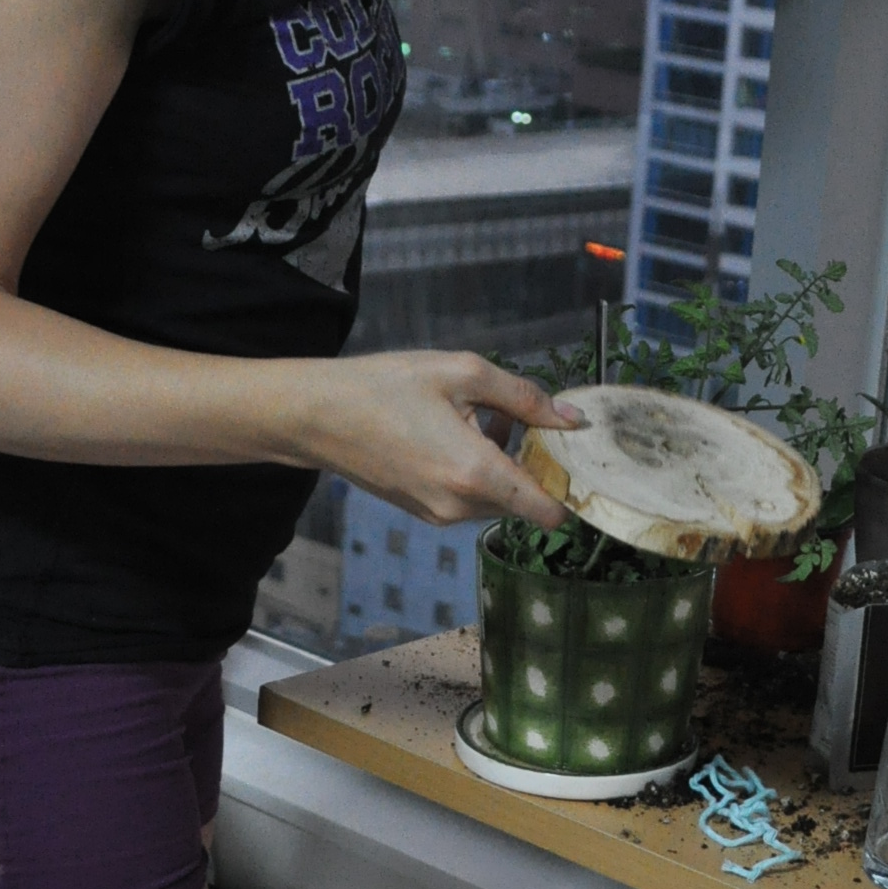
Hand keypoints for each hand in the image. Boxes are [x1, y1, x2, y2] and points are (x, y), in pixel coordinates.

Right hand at [304, 351, 581, 527]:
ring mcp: (438, 515)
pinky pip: (468, 498)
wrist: (316, 415)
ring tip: (482, 416)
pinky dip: (477, 472)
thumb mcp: (462, 373)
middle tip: (521, 417)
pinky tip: (457, 431)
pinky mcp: (422, 512)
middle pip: (525, 500)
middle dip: (532, 464)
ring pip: (497, 498)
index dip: (569, 487)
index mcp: (476, 475)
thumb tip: (571, 419)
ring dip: (503, 464)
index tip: (571, 454)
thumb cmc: (386, 387)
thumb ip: (524, 397)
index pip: (548, 511)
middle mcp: (460, 507)